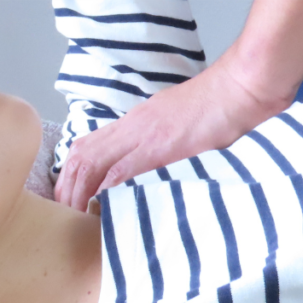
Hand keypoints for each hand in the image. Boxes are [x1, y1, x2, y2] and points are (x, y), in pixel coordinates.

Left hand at [53, 54, 294, 211]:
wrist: (241, 86)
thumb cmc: (220, 105)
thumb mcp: (181, 121)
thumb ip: (161, 139)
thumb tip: (152, 164)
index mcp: (137, 120)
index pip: (88, 144)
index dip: (70, 171)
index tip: (68, 195)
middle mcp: (133, 125)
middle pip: (81, 154)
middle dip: (66, 185)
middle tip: (61, 212)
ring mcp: (145, 134)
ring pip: (93, 162)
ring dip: (79, 191)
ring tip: (73, 216)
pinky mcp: (161, 147)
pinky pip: (122, 170)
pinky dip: (105, 190)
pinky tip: (99, 208)